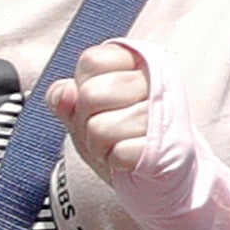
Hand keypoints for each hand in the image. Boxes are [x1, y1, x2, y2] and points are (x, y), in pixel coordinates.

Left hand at [45, 38, 180, 184]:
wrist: (155, 169)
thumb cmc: (118, 133)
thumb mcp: (83, 110)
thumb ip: (64, 97)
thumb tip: (64, 92)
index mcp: (137, 60)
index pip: (91, 61)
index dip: (81, 88)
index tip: (99, 102)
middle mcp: (156, 79)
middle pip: (91, 95)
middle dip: (86, 120)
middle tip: (106, 127)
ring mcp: (165, 112)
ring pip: (99, 128)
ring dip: (99, 144)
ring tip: (118, 142)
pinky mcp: (166, 146)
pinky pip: (117, 154)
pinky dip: (115, 161)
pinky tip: (129, 156)